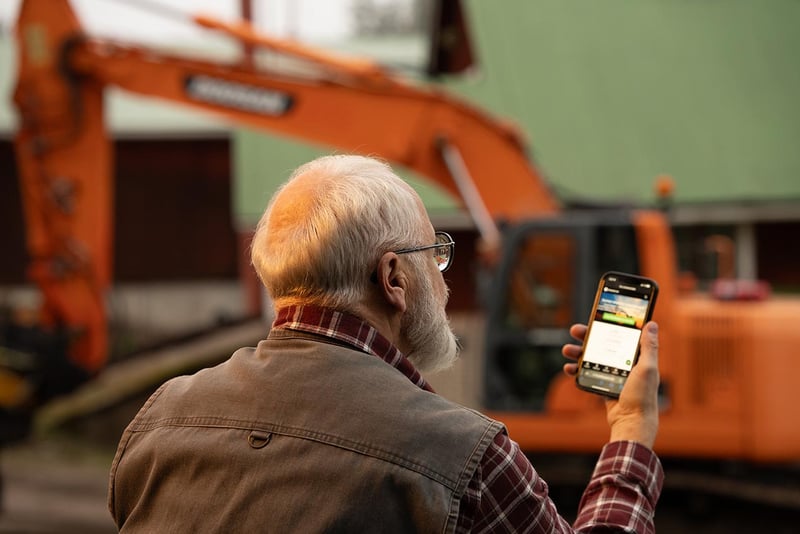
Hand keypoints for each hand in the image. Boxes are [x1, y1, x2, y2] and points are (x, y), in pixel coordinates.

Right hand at [561, 322, 660, 448]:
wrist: (631, 422)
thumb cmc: (642, 396)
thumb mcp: (647, 368)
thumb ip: (648, 346)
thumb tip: (651, 323)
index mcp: (635, 356)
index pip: (619, 334)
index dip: (606, 325)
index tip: (594, 317)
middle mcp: (623, 363)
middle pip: (601, 344)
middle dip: (586, 336)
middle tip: (574, 330)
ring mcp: (611, 373)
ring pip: (590, 357)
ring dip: (577, 352)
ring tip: (567, 350)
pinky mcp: (602, 384)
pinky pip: (586, 373)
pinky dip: (575, 369)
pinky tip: (569, 368)